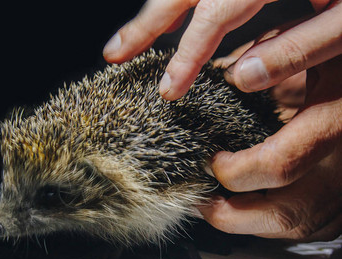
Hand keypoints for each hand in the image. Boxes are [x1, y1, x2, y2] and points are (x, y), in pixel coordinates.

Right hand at [103, 0, 341, 99]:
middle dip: (147, 23)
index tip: (167, 90)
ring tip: (132, 40)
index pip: (217, 13)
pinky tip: (174, 17)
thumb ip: (303, 47)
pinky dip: (186, 3)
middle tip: (114, 54)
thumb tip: (244, 77)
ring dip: (157, 11)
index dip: (187, 53)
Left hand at [199, 55, 341, 240]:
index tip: (211, 161)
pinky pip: (308, 226)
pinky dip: (272, 222)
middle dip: (229, 215)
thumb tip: (228, 75)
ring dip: (247, 222)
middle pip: (283, 215)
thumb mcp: (318, 53)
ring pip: (295, 228)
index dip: (234, 170)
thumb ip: (275, 59)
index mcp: (335, 121)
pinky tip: (250, 208)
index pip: (278, 164)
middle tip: (200, 200)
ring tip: (216, 205)